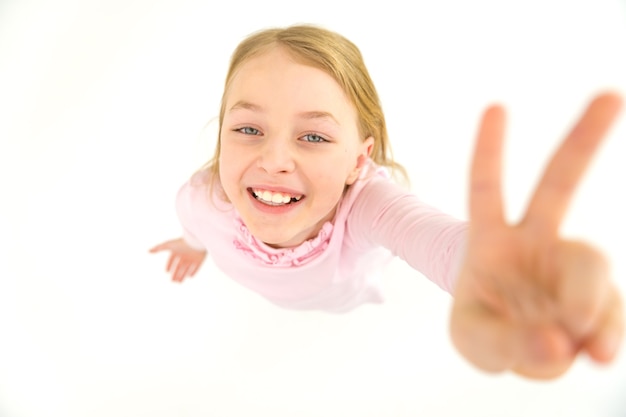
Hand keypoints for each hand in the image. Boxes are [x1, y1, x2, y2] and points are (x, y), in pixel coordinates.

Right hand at [149, 238, 206, 281]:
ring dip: (182, 275)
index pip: (172, 258)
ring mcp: (192, 257)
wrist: (196, 241)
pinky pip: (196, 267)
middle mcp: (185, 253)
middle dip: (176, 272)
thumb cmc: (181, 242)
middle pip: (179, 265)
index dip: (169, 264)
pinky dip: (193, 271)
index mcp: (178, 249)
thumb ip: (158, 248)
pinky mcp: (200, 259)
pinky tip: (190, 276)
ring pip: (186, 268)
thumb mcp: (168, 245)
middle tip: (172, 281)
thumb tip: (148, 251)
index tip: (166, 271)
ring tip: (178, 282)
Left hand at [450, 92, 623, 378]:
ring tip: (578, 345)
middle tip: (611, 94)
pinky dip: (607, 335)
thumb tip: (562, 341)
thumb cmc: (484, 329)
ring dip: (588, 303)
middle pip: (558, 183)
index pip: (485, 188)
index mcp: (490, 239)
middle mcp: (535, 240)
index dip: (489, 151)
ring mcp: (570, 264)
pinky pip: (610, 311)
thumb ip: (508, 342)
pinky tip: (598, 354)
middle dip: (583, 139)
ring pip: (592, 260)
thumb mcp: (475, 340)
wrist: (517, 347)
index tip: (496, 107)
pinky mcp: (600, 296)